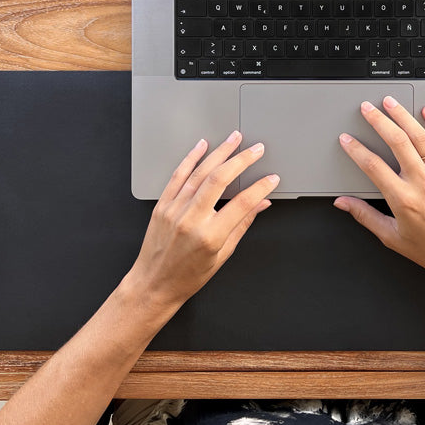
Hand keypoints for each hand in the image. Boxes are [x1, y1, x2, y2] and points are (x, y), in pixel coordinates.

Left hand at [125, 131, 278, 312]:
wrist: (153, 285)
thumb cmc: (187, 276)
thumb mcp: (223, 255)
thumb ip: (242, 225)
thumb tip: (261, 204)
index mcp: (210, 236)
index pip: (242, 203)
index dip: (260, 188)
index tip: (271, 179)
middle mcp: (191, 220)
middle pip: (220, 180)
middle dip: (242, 160)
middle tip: (256, 149)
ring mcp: (174, 210)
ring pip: (199, 172)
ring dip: (220, 152)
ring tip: (234, 139)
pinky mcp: (162, 205)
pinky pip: (177, 176)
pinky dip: (191, 158)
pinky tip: (202, 146)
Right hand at [334, 98, 424, 283]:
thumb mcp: (391, 236)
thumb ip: (364, 215)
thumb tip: (342, 203)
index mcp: (403, 199)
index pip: (372, 165)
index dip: (356, 149)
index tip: (347, 139)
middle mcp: (423, 183)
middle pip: (396, 142)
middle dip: (378, 121)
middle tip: (367, 108)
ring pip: (420, 137)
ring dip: (403, 116)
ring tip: (390, 102)